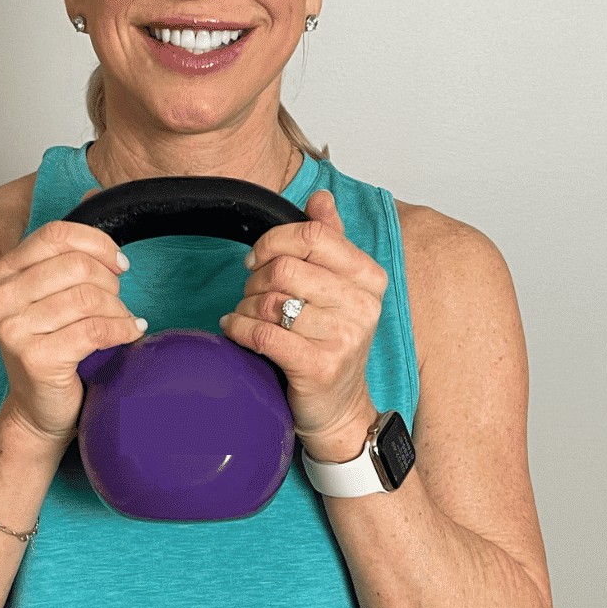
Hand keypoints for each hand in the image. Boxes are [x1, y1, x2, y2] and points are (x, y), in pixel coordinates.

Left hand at [218, 188, 386, 447]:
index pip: (313, 236)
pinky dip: (239, 328)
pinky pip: (262, 333)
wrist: (339, 410)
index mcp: (369, 278)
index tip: (258, 258)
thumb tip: (321, 197)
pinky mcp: (319, 367)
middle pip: (285, 268)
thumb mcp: (338, 289)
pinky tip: (237, 330)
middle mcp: (362, 306)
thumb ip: (330, 241)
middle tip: (252, 295)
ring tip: (248, 317)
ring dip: (245, 308)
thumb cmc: (331, 344)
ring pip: (269, 302)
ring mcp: (344, 338)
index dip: (274, 242)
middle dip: (255, 280)